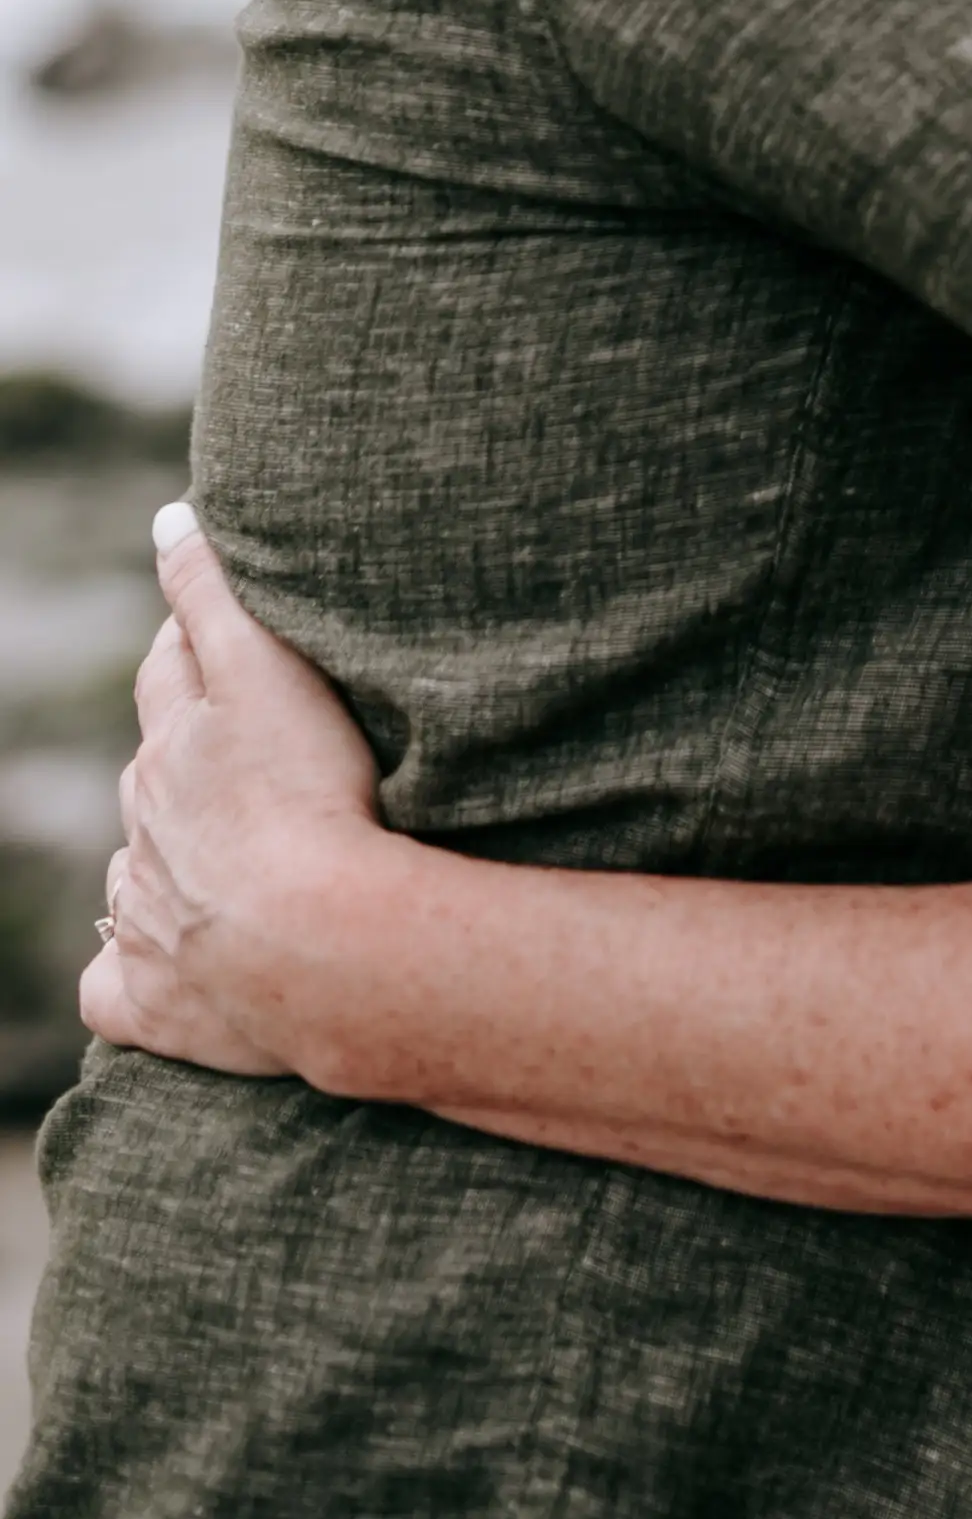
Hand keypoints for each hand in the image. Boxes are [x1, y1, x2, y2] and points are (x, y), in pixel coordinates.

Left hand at [82, 511, 389, 1078]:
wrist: (310, 943)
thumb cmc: (304, 793)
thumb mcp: (262, 668)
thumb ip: (211, 593)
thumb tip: (166, 519)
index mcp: (172, 746)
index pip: (171, 676)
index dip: (194, 652)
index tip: (219, 642)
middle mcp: (143, 827)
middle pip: (152, 772)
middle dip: (180, 753)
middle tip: (238, 747)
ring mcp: (142, 915)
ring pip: (135, 869)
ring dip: (164, 856)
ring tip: (222, 856)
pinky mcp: (150, 999)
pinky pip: (114, 986)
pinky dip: (128, 971)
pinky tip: (154, 965)